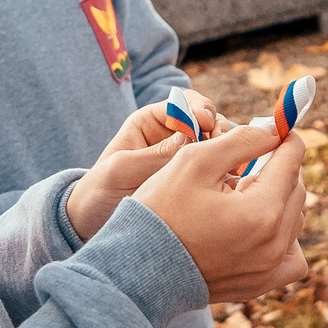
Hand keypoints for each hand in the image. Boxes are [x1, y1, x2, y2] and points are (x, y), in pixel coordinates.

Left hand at [63, 95, 220, 240]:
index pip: (183, 102)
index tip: (205, 123)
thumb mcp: (122, 170)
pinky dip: (229, 169)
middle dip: (218, 127)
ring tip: (231, 162)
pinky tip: (234, 178)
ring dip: (227, 148)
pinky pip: (217, 168)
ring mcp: (186, 159)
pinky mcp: (195, 180)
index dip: (199, 108)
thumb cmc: (99, 191)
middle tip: (223, 143)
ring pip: (216, 143)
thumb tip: (191, 137)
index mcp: (149, 122)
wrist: (93, 224)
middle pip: (207, 119)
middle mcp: (171, 136)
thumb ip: (155, 154)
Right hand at [131, 120, 310, 304]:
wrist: (137, 269)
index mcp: (261, 210)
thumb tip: (276, 129)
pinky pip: (292, 258)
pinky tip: (260, 227)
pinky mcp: (260, 284)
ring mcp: (269, 268)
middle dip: (278, 168)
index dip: (284, 137)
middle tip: (251, 160)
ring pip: (295, 218)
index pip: (292, 159)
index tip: (276, 129)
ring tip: (244, 194)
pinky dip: (284, 238)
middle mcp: (274, 243)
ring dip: (278, 199)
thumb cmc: (160, 211)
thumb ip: (242, 140)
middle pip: (296, 188)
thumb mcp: (194, 161)